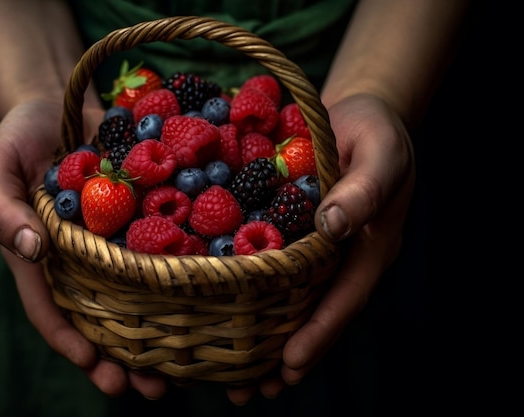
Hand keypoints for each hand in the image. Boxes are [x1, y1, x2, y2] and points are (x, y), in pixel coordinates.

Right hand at [0, 98, 167, 399]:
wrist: (63, 100)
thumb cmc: (19, 136)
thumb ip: (1, 209)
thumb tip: (30, 250)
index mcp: (44, 256)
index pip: (53, 309)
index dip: (71, 341)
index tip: (97, 366)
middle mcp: (85, 257)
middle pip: (104, 315)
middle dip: (126, 355)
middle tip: (151, 389)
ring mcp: (118, 238)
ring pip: (141, 292)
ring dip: (163, 329)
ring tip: (186, 366)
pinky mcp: (146, 214)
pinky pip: (165, 246)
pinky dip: (184, 272)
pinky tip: (211, 294)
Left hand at [225, 93, 415, 404]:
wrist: (358, 113)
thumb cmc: (376, 131)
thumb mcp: (381, 152)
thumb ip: (364, 188)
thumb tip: (334, 225)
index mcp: (367, 246)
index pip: (344, 298)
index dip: (319, 332)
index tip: (289, 364)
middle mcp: (339, 257)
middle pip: (312, 313)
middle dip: (283, 354)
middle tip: (249, 391)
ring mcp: (315, 248)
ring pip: (288, 300)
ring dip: (262, 336)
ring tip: (231, 375)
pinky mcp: (291, 231)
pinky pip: (271, 269)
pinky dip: (250, 295)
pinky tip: (221, 310)